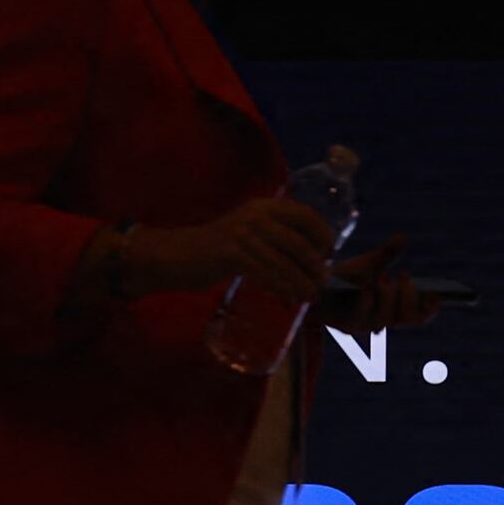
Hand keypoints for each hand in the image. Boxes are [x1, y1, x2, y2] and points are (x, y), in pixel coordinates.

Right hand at [111, 193, 336, 302]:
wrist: (175, 254)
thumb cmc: (215, 249)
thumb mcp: (247, 231)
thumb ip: (272, 235)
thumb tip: (309, 257)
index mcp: (263, 206)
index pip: (306, 216)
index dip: (323, 236)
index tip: (328, 255)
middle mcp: (256, 215)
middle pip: (299, 243)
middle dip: (316, 266)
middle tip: (321, 283)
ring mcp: (243, 234)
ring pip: (285, 262)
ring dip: (302, 282)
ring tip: (311, 295)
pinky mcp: (231, 254)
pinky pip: (266, 274)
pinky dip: (282, 288)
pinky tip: (291, 298)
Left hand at [319, 237, 425, 342]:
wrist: (314, 285)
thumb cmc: (344, 278)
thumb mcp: (368, 264)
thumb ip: (386, 254)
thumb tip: (403, 237)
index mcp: (393, 308)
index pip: (419, 316)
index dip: (430, 308)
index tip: (437, 292)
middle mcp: (382, 320)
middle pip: (408, 318)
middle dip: (409, 297)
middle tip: (404, 274)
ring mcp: (365, 325)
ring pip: (386, 319)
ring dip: (388, 297)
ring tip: (385, 276)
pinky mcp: (346, 326)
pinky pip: (361, 318)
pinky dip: (366, 303)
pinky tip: (366, 289)